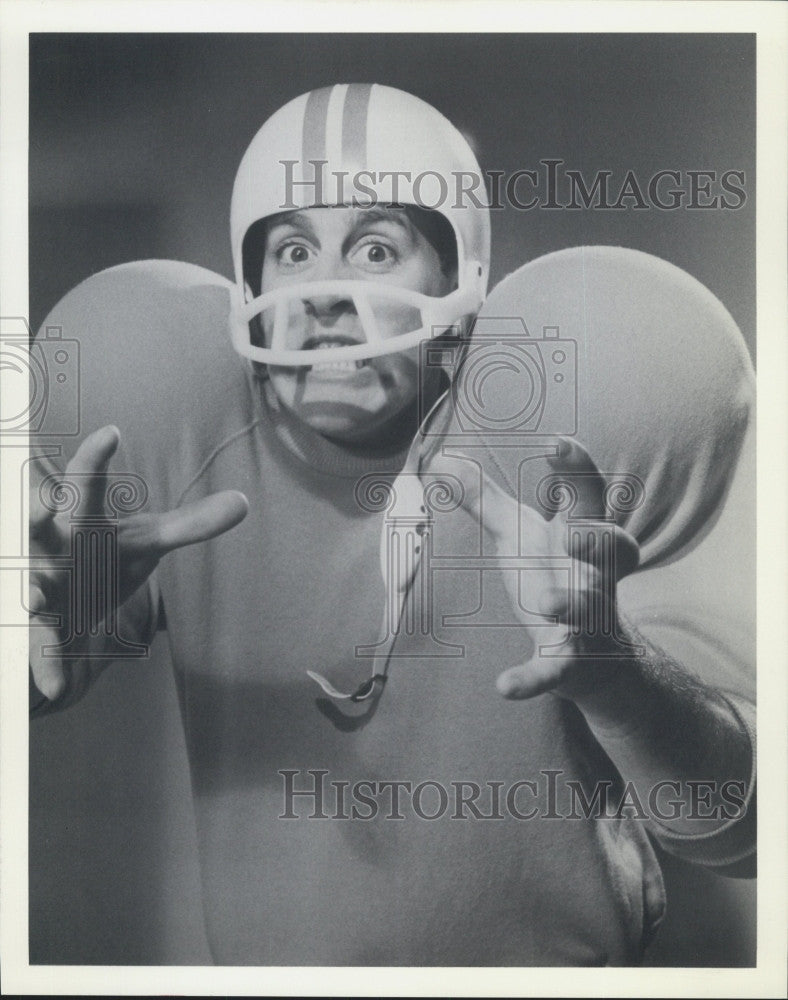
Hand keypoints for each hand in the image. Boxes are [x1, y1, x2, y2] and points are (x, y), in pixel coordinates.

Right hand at [29, 425, 247, 700]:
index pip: (89, 482)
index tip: (113, 432)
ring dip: (31, 590)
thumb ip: (190, 524)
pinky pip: (40, 646)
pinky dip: (47, 664)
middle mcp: (53, 546)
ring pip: (30, 586)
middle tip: (38, 507)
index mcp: (83, 519)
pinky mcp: (40, 627)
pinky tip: (56, 684)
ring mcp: (41, 586)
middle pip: (42, 528)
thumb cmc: (102, 559)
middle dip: (36, 517)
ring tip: (32, 595)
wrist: (66, 607)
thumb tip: (243, 501)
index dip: (97, 458)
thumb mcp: (146, 542)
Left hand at [434, 438, 638, 701]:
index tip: (557, 443)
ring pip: (593, 611)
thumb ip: (484, 499)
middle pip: (616, 551)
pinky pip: (558, 670)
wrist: (592, 657)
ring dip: (572, 605)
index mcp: (582, 535)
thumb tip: (441, 458)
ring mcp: (589, 619)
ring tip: (545, 601)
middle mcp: (595, 574)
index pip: (590, 496)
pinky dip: (534, 678)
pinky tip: (505, 686)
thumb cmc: (552, 576)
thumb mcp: (517, 534)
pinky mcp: (572, 662)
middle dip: (600, 540)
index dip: (578, 469)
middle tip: (576, 533)